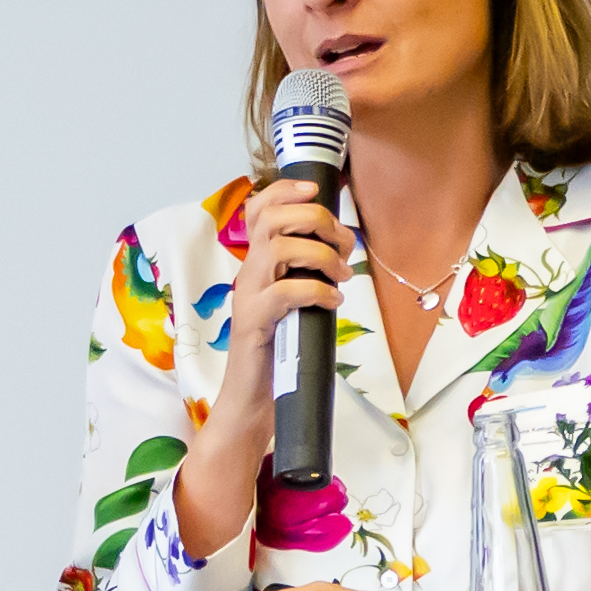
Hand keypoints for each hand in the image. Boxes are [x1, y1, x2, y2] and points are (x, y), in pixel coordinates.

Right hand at [170, 175, 362, 561]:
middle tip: (342, 246)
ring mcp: (249, 297)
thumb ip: (308, 273)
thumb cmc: (281, 351)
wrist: (254, 401)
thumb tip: (342, 248)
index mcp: (258, 264)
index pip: (261, 208)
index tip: (317, 189)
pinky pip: (285, 292)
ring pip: (278, 249)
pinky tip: (332, 301)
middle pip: (272, 217)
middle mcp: (249, 273)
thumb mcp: (298, 302)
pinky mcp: (255, 324)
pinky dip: (317, 289)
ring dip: (320, 255)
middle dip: (316, 219)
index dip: (286, 189)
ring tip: (340, 276)